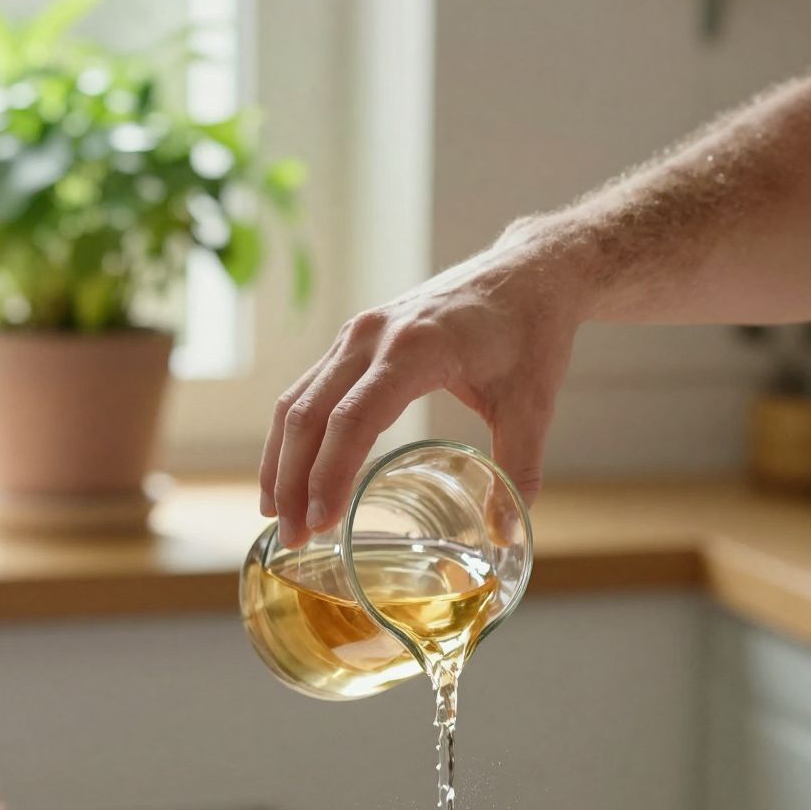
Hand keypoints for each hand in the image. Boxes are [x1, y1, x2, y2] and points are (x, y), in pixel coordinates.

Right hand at [260, 225, 585, 546]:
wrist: (529, 271)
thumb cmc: (532, 332)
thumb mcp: (533, 405)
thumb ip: (519, 469)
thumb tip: (509, 535)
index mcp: (416, 348)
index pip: (354, 419)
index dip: (331, 474)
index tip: (322, 524)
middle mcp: (374, 335)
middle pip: (310, 414)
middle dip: (294, 481)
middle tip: (293, 538)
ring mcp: (358, 333)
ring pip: (297, 400)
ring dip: (281, 461)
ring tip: (277, 518)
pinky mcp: (355, 338)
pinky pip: (308, 388)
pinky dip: (291, 435)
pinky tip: (289, 474)